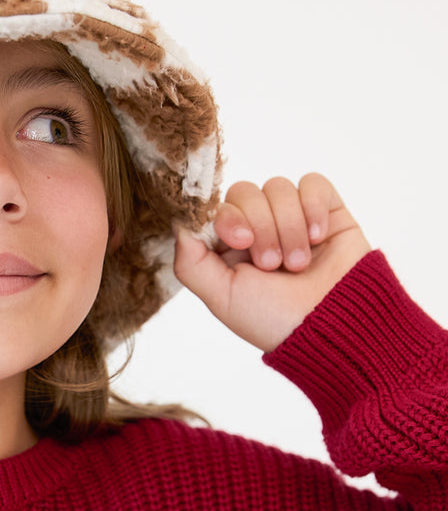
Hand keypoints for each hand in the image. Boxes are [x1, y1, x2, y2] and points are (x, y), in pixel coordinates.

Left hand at [173, 173, 370, 351]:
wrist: (332, 326)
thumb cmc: (273, 319)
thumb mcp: (221, 296)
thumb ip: (191, 262)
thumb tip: (178, 224)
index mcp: (229, 247)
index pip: (218, 208)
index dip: (228, 217)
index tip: (242, 241)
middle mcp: (259, 228)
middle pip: (245, 192)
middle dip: (261, 226)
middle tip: (272, 263)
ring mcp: (292, 218)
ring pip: (278, 188)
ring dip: (288, 226)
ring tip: (298, 263)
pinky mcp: (327, 212)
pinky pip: (314, 184)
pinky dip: (313, 207)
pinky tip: (319, 237)